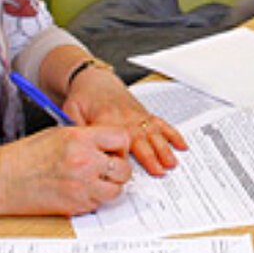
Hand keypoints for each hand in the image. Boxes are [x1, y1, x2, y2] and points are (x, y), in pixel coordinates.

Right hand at [0, 125, 134, 214]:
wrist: (4, 179)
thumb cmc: (27, 156)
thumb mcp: (59, 134)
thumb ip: (87, 138)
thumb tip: (109, 146)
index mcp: (80, 138)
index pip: (121, 138)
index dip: (120, 146)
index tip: (113, 150)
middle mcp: (85, 161)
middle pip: (124, 168)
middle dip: (119, 169)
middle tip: (106, 169)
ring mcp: (82, 185)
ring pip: (117, 190)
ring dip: (110, 186)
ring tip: (95, 182)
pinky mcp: (77, 205)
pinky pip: (100, 203)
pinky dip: (95, 198)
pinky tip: (81, 191)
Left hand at [63, 68, 187, 175]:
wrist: (95, 80)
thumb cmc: (83, 97)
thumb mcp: (71, 111)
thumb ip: (76, 130)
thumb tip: (79, 149)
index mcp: (107, 118)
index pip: (116, 140)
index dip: (122, 156)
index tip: (126, 171)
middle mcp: (126, 117)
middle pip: (140, 139)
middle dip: (151, 156)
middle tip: (159, 172)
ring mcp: (137, 116)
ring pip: (154, 133)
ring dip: (164, 148)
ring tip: (172, 163)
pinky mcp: (144, 115)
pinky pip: (161, 124)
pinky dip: (173, 134)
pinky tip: (182, 146)